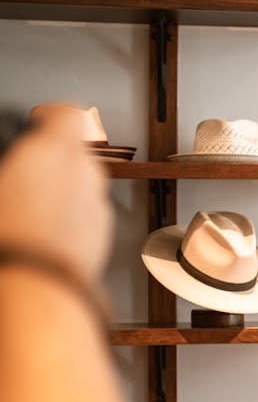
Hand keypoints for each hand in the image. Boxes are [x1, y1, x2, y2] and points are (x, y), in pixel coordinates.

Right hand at [0, 111, 110, 281]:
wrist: (36, 287)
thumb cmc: (10, 235)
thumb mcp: (1, 184)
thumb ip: (13, 167)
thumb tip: (12, 172)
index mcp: (54, 152)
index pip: (67, 114)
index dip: (52, 115)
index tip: (38, 119)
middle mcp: (85, 174)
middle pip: (77, 152)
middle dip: (54, 158)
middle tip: (26, 170)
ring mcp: (98, 205)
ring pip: (84, 184)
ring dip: (64, 187)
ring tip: (30, 205)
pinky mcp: (103, 234)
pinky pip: (87, 213)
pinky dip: (71, 215)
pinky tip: (45, 230)